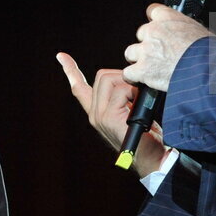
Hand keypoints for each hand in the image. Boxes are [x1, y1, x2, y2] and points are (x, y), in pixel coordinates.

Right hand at [56, 52, 169, 177]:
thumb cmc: (149, 137)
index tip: (61, 56)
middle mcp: (94, 114)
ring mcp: (99, 116)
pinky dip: (134, 92)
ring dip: (130, 84)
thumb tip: (131, 78)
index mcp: (97, 112)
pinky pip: (121, 90)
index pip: (79, 88)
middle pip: (102, 76)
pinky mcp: (109, 118)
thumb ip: (125, 98)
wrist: (154, 160)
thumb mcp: (133, 114)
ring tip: (139, 102)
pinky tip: (140, 107)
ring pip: (110, 79)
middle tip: (137, 93)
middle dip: (123, 76)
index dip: (71, 70)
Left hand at [123, 4, 210, 91]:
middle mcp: (154, 31)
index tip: (157, 27)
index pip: (153, 11)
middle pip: (141, 33)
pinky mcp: (142, 69)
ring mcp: (146, 50)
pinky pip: (128, 73)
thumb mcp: (200, 31)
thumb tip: (189, 34)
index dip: (155, 21)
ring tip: (149, 67)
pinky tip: (140, 80)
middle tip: (158, 53)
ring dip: (138, 60)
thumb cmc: (209, 51)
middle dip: (147, 43)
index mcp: (168, 18)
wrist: (206, 69)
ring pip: (131, 52)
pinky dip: (133, 77)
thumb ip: (186, 29)